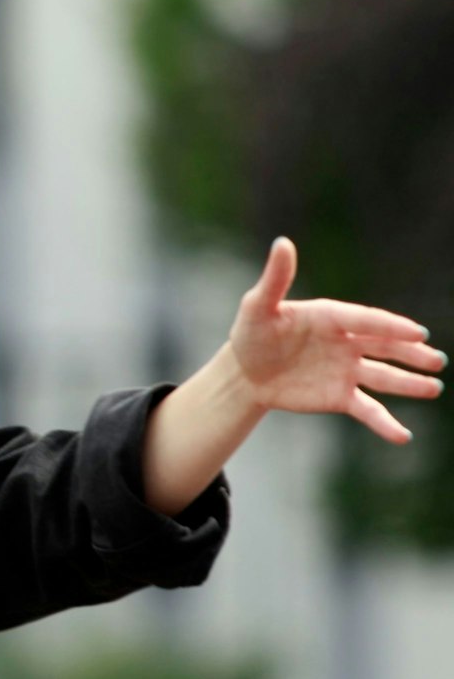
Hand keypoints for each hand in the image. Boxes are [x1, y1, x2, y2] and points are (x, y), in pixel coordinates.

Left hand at [229, 237, 445, 442]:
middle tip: (436, 360)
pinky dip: (384, 422)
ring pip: (384, 377)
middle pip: (385, 346)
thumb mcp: (257, 307)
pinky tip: (402, 435)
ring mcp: (346, 370)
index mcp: (332, 317)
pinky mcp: (340, 396)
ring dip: (408, 383)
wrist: (244, 373)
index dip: (390, 327)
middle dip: (411, 353)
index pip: (366, 321)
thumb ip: (275, 279)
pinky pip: (367, 409)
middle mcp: (346, 343)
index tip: (418, 333)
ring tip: (434, 387)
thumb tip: (282, 243)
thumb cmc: (251, 334)